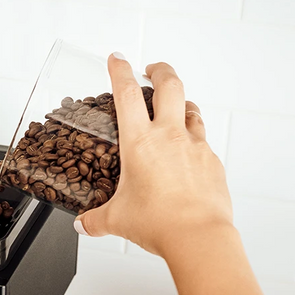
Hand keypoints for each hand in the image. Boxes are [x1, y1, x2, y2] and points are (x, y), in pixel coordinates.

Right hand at [75, 55, 232, 257]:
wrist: (197, 236)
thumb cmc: (158, 222)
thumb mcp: (116, 220)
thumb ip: (95, 220)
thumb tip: (82, 224)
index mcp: (140, 142)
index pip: (127, 94)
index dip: (119, 71)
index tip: (117, 59)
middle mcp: (170, 136)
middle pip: (170, 85)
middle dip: (161, 70)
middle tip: (153, 68)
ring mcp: (195, 146)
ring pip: (192, 109)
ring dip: (182, 102)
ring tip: (174, 107)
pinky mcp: (212, 162)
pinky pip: (203, 141)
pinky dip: (193, 139)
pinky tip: (186, 152)